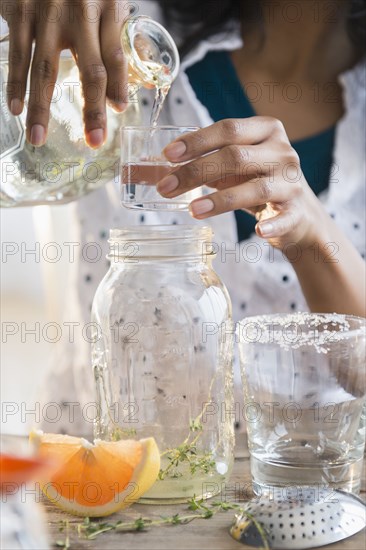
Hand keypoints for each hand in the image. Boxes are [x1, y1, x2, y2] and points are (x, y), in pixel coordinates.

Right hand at [1, 0, 129, 147]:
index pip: (115, 56)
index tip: (118, 111)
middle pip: (89, 70)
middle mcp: (79, 12)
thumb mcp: (106, 0)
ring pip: (45, 69)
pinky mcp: (19, 11)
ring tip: (39, 138)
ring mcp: (46, 13)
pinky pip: (17, 55)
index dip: (118, 87)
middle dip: (92, 110)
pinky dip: (15, 85)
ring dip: (42, 108)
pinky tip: (16, 109)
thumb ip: (113, 41)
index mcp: (106, 8)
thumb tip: (118, 94)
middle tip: (94, 141)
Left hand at [157, 117, 322, 250]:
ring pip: (256, 187)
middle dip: (196, 172)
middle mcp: (282, 151)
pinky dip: (270, 224)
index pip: (227, 129)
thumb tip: (143, 170)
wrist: (296, 215)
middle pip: (235, 156)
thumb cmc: (253, 184)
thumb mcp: (226, 170)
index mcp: (264, 131)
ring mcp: (292, 181)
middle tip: (165, 187)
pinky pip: (284, 218)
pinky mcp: (297, 211)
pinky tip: (256, 232)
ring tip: (193, 210)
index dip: (196, 141)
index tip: (167, 155)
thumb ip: (194, 166)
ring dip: (222, 200)